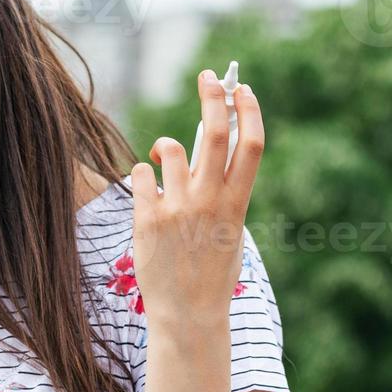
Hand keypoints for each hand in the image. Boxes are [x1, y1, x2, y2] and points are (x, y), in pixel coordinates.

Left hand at [128, 69, 264, 329]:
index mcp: (237, 204)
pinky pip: (141, 174)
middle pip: (215, 131)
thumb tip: (213, 148)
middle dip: (213, 95)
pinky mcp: (148, 218)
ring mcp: (178, 208)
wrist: (187, 315)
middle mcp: (210, 201)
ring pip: (172, 149)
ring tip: (163, 159)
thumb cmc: (210, 271)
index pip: (250, 144)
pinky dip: (143, 174)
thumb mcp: (230, 230)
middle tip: (206, 76)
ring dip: (166, 146)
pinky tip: (147, 192)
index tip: (242, 88)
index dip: (248, 110)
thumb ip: (224, 191)